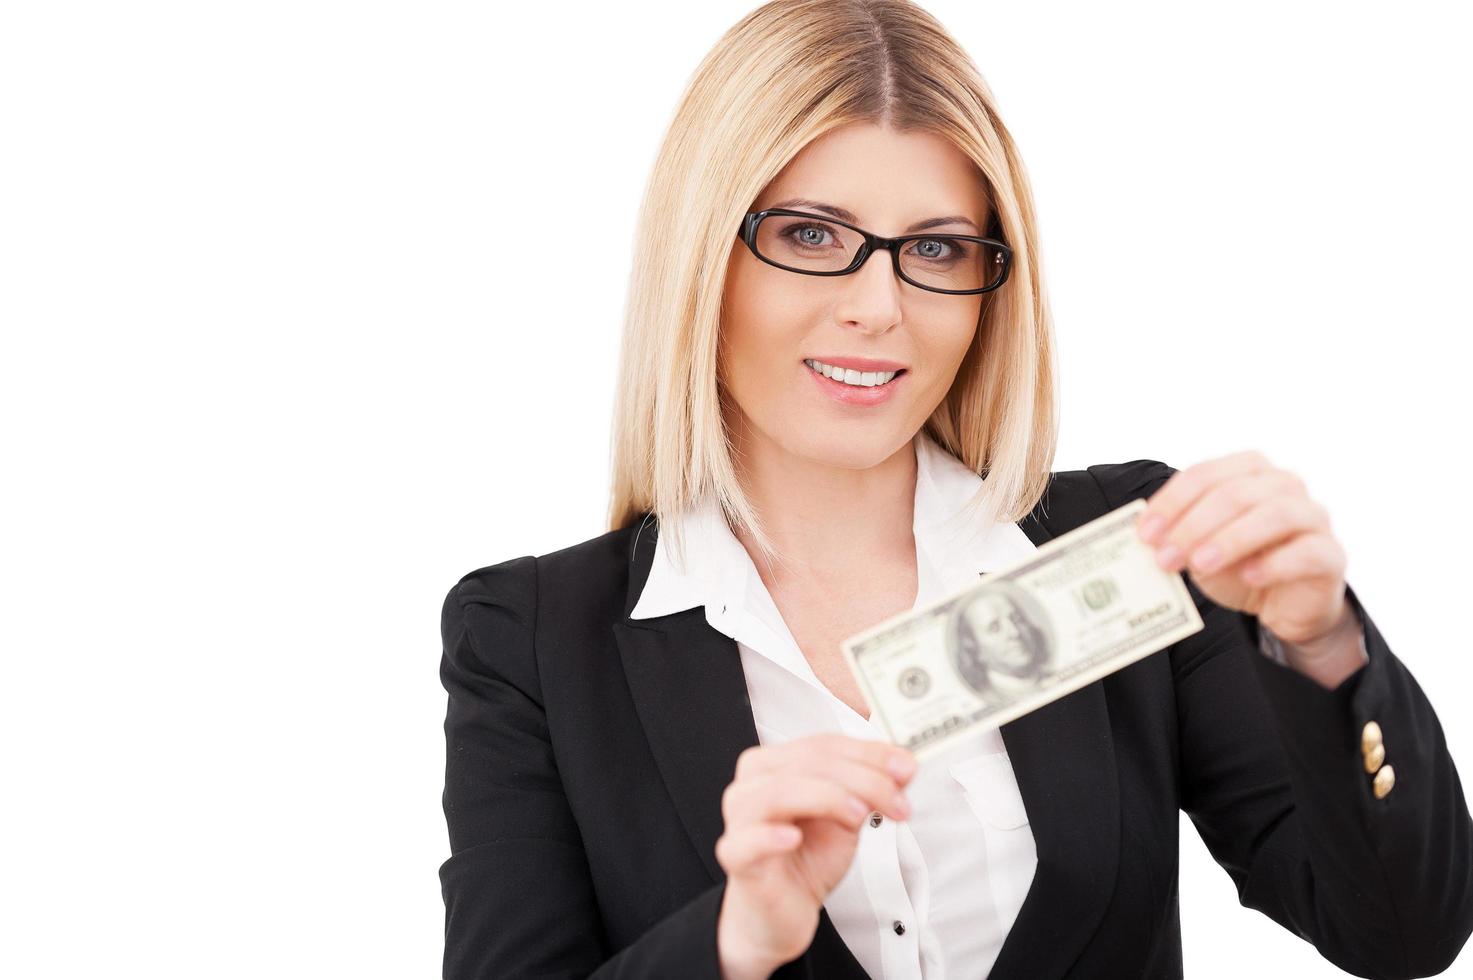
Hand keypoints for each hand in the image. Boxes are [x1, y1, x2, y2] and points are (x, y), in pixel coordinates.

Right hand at [714, 733, 916, 975]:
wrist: (783, 911)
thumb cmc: (807, 858)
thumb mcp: (848, 816)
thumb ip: (870, 788)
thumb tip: (903, 765)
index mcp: (777, 763)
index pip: (823, 745)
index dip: (868, 753)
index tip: (905, 769)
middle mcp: (753, 783)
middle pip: (806, 763)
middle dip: (861, 778)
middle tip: (896, 801)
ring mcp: (740, 818)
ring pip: (777, 792)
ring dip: (826, 797)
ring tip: (859, 815)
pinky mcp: (736, 855)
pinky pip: (746, 840)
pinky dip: (770, 835)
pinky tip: (794, 837)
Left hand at [1136, 450, 1354, 648]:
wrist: (1284, 604)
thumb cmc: (1238, 565)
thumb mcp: (1200, 549)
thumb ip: (1178, 537)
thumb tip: (1149, 538)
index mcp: (1248, 471)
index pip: (1205, 474)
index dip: (1172, 503)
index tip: (1145, 534)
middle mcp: (1284, 485)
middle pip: (1237, 492)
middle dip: (1194, 524)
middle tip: (1165, 556)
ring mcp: (1313, 517)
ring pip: (1275, 514)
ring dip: (1231, 539)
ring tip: (1200, 564)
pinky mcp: (1330, 554)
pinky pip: (1306, 551)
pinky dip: (1274, 563)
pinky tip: (1248, 576)